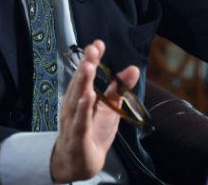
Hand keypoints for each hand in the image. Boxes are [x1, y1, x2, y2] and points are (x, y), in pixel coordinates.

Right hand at [50, 40, 139, 182]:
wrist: (79, 163)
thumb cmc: (92, 132)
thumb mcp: (110, 109)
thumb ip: (118, 89)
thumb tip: (133, 69)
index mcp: (81, 96)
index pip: (86, 74)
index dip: (92, 59)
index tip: (98, 44)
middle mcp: (74, 106)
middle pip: (80, 83)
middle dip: (86, 65)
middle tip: (92, 49)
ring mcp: (74, 121)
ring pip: (77, 99)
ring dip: (83, 82)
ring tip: (88, 66)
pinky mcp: (78, 137)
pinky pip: (80, 121)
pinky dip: (83, 109)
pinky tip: (87, 96)